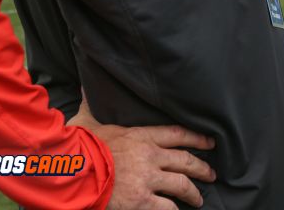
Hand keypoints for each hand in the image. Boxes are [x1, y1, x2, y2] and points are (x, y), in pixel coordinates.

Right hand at [69, 97, 217, 208]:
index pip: (177, 134)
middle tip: (211, 174)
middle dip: (202, 168)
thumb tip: (85, 84)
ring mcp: (148, 178)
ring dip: (193, 193)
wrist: (72, 170)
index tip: (209, 142)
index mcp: (140, 135)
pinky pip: (167, 207)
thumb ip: (90, 104)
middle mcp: (150, 155)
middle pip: (186, 160)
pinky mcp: (141, 200)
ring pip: (182, 184)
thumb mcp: (86, 120)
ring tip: (198, 199)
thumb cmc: (78, 145)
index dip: (196, 138)